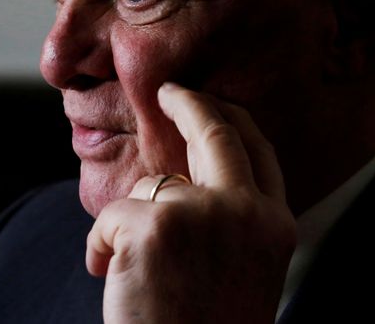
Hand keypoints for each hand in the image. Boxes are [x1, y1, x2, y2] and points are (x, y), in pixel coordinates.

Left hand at [86, 83, 296, 322]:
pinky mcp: (153, 226)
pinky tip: (111, 281)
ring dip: (129, 225)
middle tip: (168, 92)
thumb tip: (181, 176)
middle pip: (217, 131)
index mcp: (274, 224)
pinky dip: (99, 247)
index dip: (230, 119)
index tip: (207, 101)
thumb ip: (228, 218)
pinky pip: (110, 216)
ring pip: (151, 187)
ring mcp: (201, 213)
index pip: (258, 150)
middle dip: (189, 103)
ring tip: (134, 277)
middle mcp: (246, 210)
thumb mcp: (241, 268)